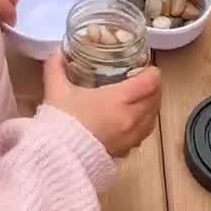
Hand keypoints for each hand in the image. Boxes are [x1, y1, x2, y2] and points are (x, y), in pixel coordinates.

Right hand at [43, 50, 161, 157]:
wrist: (57, 156)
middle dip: (155, 89)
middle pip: (155, 100)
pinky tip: (135, 121)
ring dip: (152, 107)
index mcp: (117, 99)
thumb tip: (56, 54)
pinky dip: (145, 124)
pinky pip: (143, 134)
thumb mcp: (56, 90)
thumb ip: (56, 68)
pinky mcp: (125, 151)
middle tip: (147, 82)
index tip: (149, 69)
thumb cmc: (60, 121)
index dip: (152, 74)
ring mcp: (130, 137)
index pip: (148, 83)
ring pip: (152, 118)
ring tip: (144, 99)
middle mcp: (130, 118)